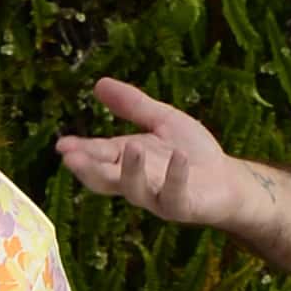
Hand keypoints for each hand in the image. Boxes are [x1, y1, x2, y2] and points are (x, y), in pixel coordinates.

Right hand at [52, 79, 248, 231]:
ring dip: (131, 172)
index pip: (98, 156)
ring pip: (136, 190)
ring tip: (130, 148)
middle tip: (70, 158)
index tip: (62, 145)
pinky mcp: (183, 206)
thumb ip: (132, 105)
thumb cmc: (192, 152)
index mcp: (128, 160)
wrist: (227, 180)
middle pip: (106, 179)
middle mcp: (137, 181)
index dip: (80, 152)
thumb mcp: (161, 121)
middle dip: (88, 169)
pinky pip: (175, 194)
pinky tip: (177, 156)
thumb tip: (98, 83)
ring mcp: (158, 196)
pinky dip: (175, 177)